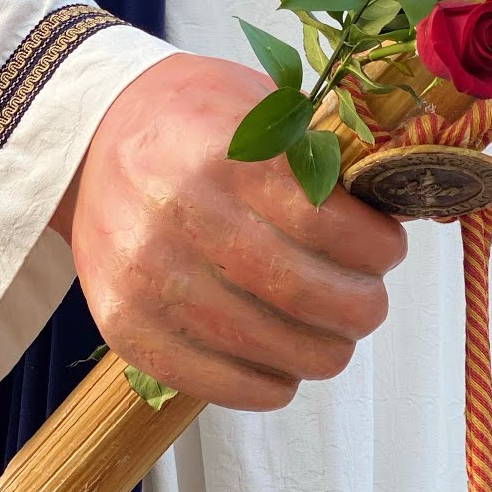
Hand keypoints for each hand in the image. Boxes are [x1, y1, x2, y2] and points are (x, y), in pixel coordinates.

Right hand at [51, 53, 406, 409]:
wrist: (90, 140)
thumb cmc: (195, 122)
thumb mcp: (263, 106)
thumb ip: (327, 154)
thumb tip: (401, 204)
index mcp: (224, 154)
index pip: (326, 222)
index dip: (375, 248)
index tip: (388, 250)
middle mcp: (179, 215)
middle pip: (303, 292)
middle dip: (360, 307)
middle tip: (369, 301)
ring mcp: (145, 277)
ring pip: (269, 347)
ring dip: (324, 351)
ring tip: (333, 332)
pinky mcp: (123, 326)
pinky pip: (218, 383)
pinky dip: (270, 385)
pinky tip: (286, 364)